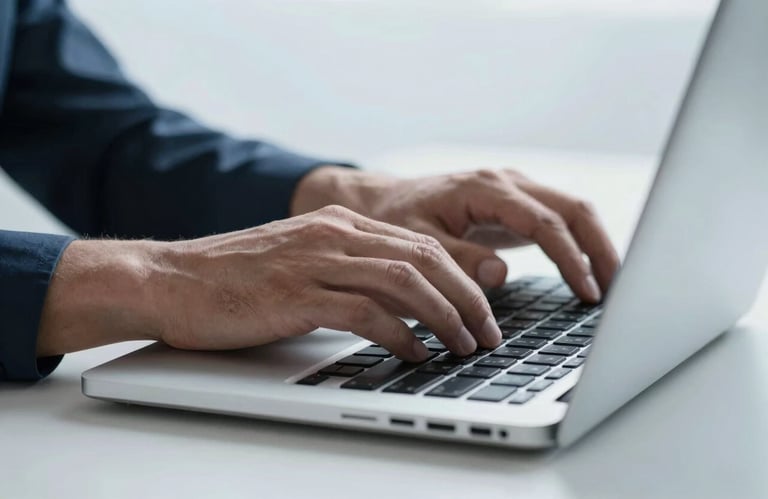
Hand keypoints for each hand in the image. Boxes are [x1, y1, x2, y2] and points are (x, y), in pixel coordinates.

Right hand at [37, 206, 501, 359]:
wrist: (171, 280)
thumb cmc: (236, 279)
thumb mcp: (303, 261)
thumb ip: (351, 270)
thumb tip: (403, 302)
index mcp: (340, 224)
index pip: (422, 245)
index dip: (462, 278)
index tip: (482, 309)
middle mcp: (334, 235)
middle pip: (425, 259)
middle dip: (468, 299)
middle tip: (487, 333)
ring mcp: (315, 262)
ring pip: (405, 282)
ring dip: (445, 317)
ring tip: (463, 346)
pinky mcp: (296, 295)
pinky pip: (366, 313)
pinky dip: (401, 335)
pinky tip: (415, 354)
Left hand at [292, 167, 619, 301]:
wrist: (383, 202)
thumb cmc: (396, 220)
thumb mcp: (418, 243)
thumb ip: (458, 258)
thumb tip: (500, 274)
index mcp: (485, 189)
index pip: (544, 222)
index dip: (570, 258)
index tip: (586, 292)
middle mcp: (507, 182)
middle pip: (573, 208)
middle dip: (600, 248)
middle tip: (617, 290)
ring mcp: (514, 190)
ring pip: (573, 210)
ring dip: (596, 245)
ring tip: (612, 285)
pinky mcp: (515, 205)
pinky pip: (558, 220)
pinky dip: (579, 243)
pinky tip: (588, 272)